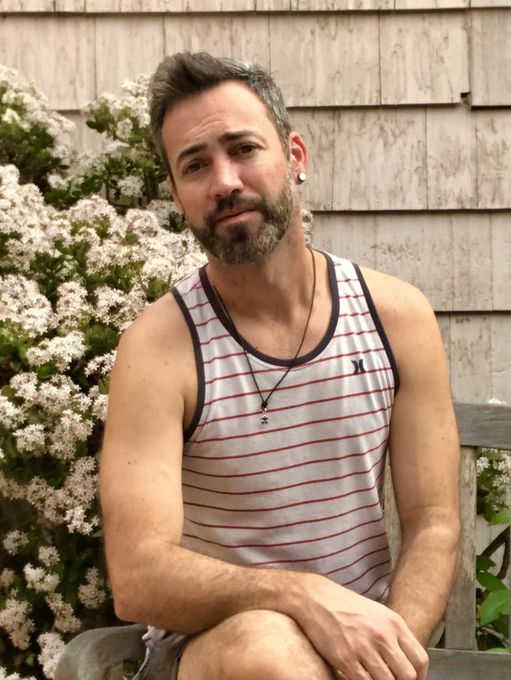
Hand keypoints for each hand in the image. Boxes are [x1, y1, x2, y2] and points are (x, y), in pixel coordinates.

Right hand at [292, 573, 428, 679]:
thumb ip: (392, 635)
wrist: (314, 596)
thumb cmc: (344, 605)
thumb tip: (404, 661)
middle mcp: (382, 635)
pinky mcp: (345, 658)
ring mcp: (364, 647)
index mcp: (393, 623)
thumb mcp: (376, 613)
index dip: (418, 678)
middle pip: (407, 676)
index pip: (420, 661)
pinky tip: (358, 679)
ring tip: (373, 679)